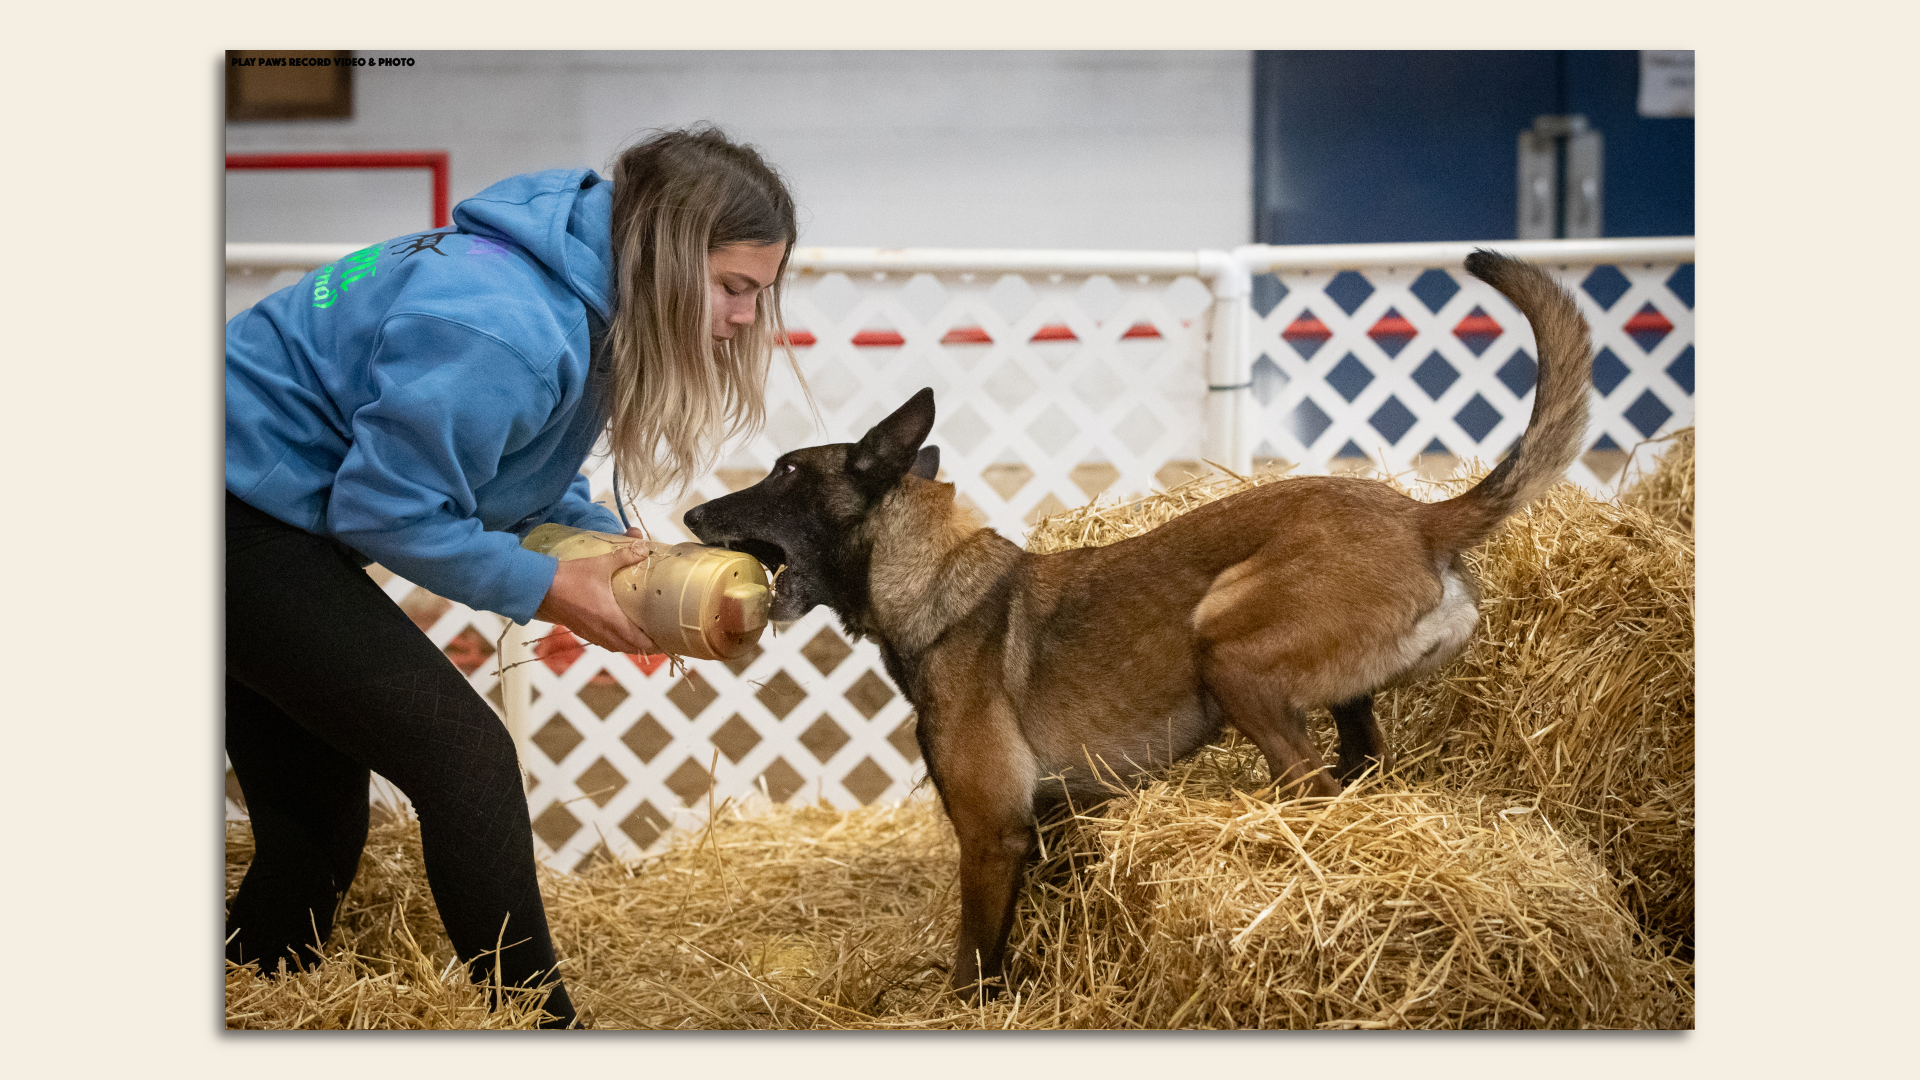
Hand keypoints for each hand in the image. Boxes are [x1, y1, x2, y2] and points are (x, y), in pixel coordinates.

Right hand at [535, 541, 658, 654]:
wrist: (539, 588)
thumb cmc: (570, 577)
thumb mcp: (600, 563)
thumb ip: (625, 556)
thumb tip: (644, 548)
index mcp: (611, 619)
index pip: (638, 640)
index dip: (653, 644)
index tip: (665, 642)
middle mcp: (602, 631)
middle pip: (629, 648)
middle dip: (645, 647)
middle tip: (657, 639)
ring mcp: (590, 633)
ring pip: (615, 647)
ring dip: (629, 646)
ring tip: (640, 638)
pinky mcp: (580, 631)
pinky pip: (603, 643)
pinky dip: (614, 642)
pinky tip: (616, 632)